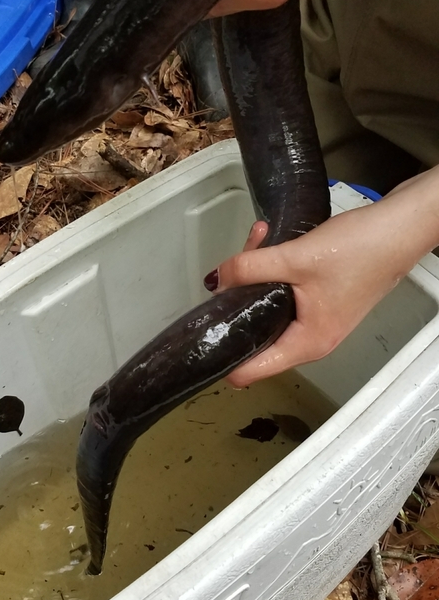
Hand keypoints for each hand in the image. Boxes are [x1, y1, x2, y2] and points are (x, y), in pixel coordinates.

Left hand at [205, 169, 438, 385]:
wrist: (400, 229)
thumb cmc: (359, 251)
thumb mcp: (294, 258)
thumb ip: (249, 269)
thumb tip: (215, 280)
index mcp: (306, 344)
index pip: (251, 370)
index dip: (223, 356)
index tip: (199, 335)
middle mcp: (311, 339)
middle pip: (256, 329)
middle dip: (239, 295)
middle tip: (235, 261)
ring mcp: (318, 319)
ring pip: (269, 303)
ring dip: (257, 272)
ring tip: (257, 236)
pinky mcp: (322, 298)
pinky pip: (286, 290)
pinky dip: (275, 267)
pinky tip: (269, 237)